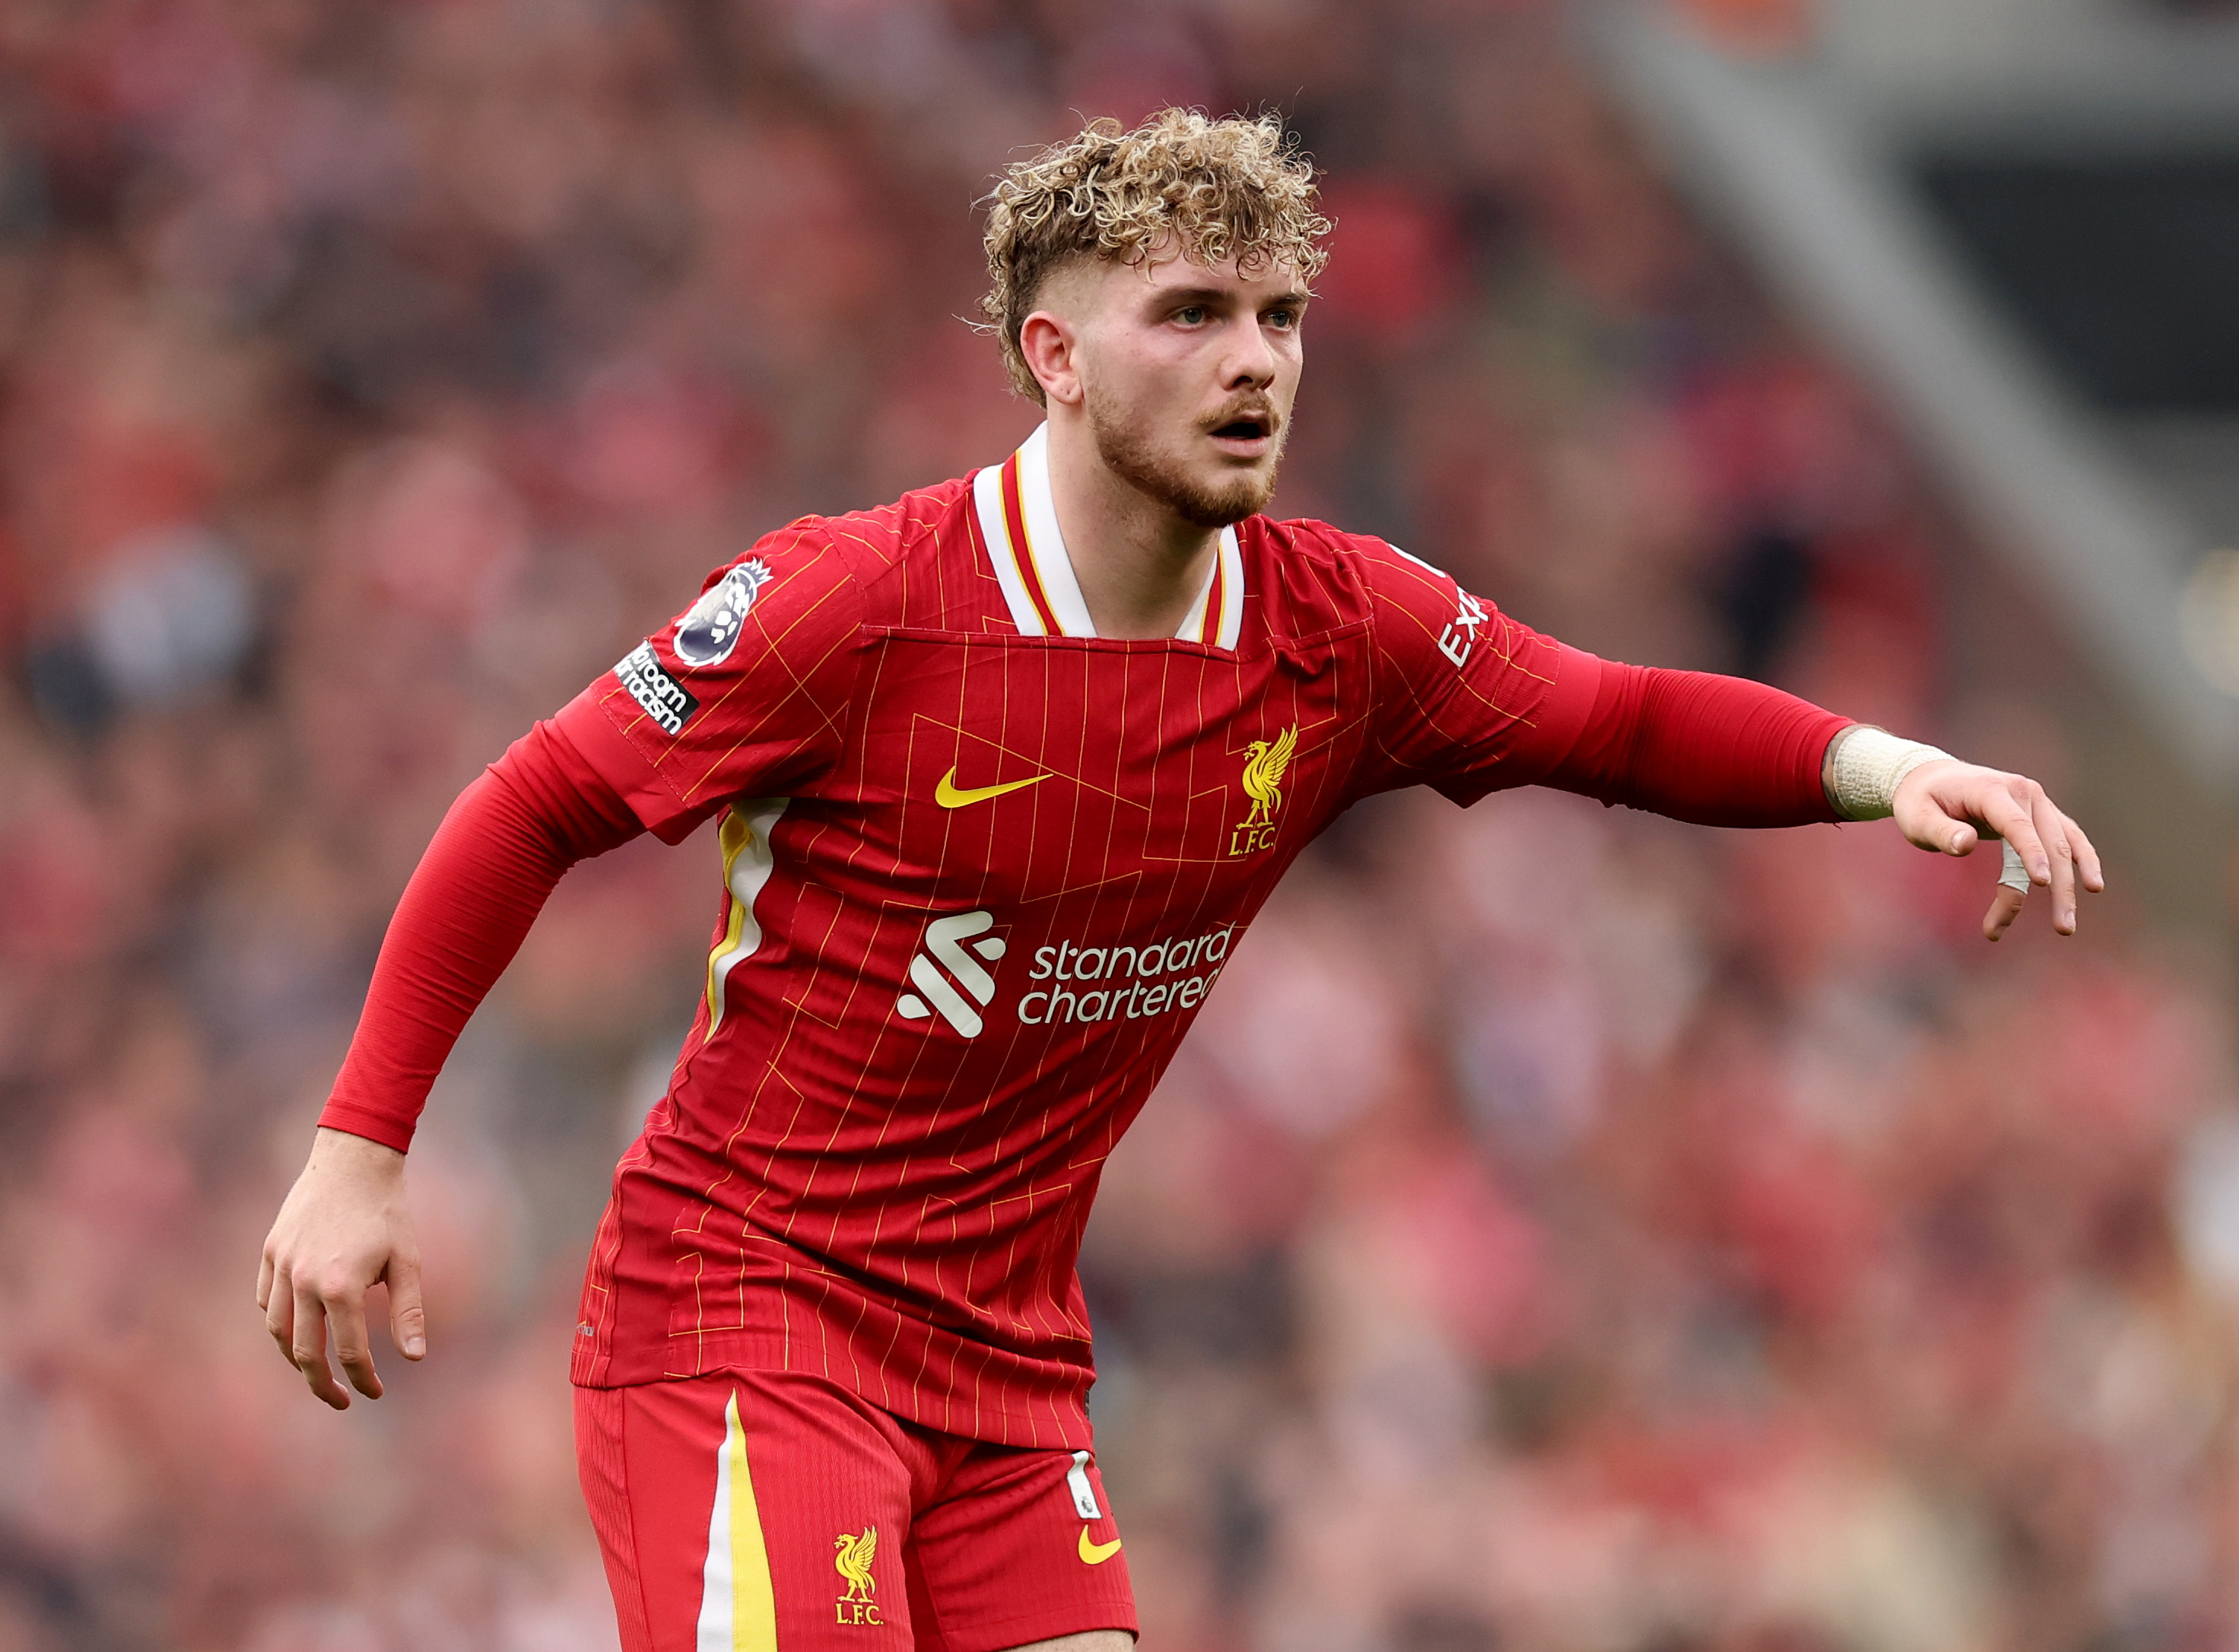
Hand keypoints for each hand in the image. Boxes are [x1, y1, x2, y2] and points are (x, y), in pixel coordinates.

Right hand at [256, 1127, 424, 1407]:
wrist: (354, 1159)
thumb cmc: (388, 1211)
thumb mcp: (408, 1262)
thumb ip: (409, 1312)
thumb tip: (415, 1358)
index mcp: (341, 1288)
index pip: (351, 1352)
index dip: (364, 1379)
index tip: (376, 1392)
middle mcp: (303, 1281)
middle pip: (305, 1353)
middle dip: (323, 1384)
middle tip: (342, 1401)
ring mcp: (281, 1266)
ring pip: (277, 1330)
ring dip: (296, 1357)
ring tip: (317, 1372)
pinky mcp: (270, 1251)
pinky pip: (266, 1301)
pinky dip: (278, 1322)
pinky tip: (298, 1330)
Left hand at [1891, 760, 2103, 941]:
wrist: (1932, 778)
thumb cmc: (1921, 802)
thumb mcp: (1917, 817)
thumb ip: (1940, 832)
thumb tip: (1965, 845)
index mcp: (1991, 790)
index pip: (2016, 824)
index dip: (2030, 852)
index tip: (2041, 881)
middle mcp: (2023, 792)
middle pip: (2049, 843)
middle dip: (2057, 888)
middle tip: (2062, 929)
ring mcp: (2037, 802)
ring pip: (2064, 846)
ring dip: (2070, 885)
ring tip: (2066, 925)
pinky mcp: (2042, 814)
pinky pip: (2069, 839)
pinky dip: (2082, 862)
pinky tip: (2092, 885)